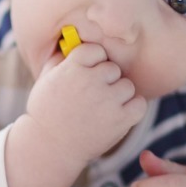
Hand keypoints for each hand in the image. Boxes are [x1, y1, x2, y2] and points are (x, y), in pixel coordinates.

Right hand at [24, 43, 147, 166]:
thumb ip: (61, 57)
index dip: (92, 62)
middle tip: (93, 95)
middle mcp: (91, 81)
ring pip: (127, 85)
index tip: (86, 74)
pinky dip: (132, 108)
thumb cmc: (45, 111)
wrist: (49, 146)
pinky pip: (139, 104)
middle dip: (105, 80)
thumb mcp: (45, 78)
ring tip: (103, 107)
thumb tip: (74, 40)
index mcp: (72, 67)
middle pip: (113, 68)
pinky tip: (118, 114)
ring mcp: (107, 101)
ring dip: (118, 95)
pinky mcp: (120, 120)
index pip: (96, 50)